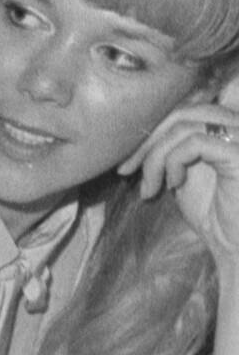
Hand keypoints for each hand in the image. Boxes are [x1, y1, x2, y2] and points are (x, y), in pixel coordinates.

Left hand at [120, 82, 238, 303]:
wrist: (235, 244)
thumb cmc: (213, 213)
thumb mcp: (182, 173)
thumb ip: (169, 150)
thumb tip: (136, 138)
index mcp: (227, 127)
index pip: (183, 111)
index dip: (150, 132)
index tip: (127, 163)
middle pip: (182, 112)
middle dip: (147, 141)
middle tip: (127, 170)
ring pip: (184, 125)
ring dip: (155, 157)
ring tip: (151, 187)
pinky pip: (194, 142)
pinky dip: (173, 162)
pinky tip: (172, 185)